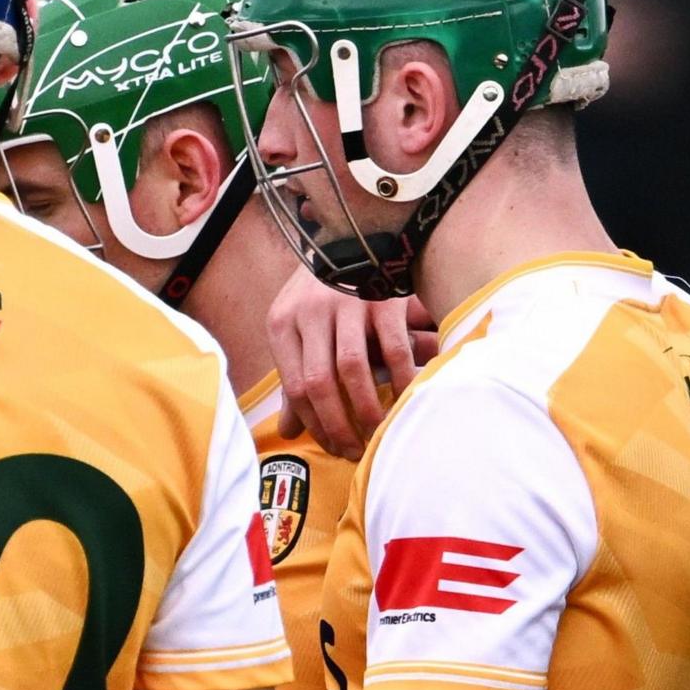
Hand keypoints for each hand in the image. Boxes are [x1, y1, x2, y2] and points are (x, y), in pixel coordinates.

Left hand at [269, 275, 434, 460]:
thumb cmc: (323, 296)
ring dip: (366, 408)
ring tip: (378, 432)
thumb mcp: (298, 330)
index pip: (293, 386)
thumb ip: (296, 378)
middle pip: (318, 382)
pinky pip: (393, 348)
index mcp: (282, 324)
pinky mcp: (382, 299)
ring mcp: (346, 305)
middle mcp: (309, 314)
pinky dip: (401, 378)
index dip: (313, 422)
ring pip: (351, 369)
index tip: (331, 446)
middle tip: (354, 450)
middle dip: (337, 424)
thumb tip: (289, 431)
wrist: (356, 238)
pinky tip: (407, 399)